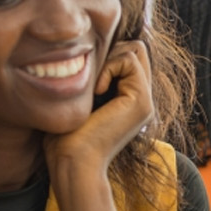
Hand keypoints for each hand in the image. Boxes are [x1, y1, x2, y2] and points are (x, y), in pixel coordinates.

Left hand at [45, 39, 153, 172]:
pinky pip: (128, 59)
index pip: (128, 54)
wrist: (74, 162)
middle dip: (111, 50)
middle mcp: (141, 99)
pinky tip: (96, 91)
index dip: (107, 53)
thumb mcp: (77, 99)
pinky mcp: (141, 100)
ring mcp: (145, 100)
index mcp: (128, 99)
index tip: (85, 77)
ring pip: (135, 49)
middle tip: (91, 76)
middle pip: (136, 48)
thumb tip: (83, 49)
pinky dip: (108, 67)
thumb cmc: (65, 137)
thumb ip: (88, 76)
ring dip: (108, 58)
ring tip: (93, 87)